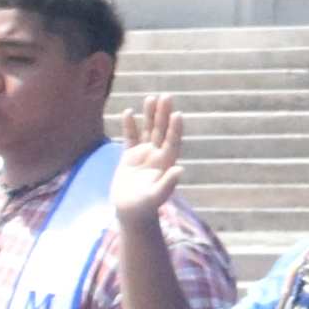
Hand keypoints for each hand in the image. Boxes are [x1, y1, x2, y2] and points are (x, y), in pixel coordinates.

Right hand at [109, 91, 190, 222]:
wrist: (131, 212)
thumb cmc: (146, 207)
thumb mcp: (157, 196)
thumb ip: (168, 183)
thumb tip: (180, 169)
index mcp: (166, 163)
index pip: (172, 141)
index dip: (175, 128)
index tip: (177, 113)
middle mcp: (157, 155)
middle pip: (162, 130)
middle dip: (163, 114)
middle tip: (166, 96)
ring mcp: (143, 154)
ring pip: (148, 130)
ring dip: (149, 115)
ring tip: (151, 97)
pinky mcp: (129, 157)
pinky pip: (130, 137)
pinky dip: (129, 126)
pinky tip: (128, 112)